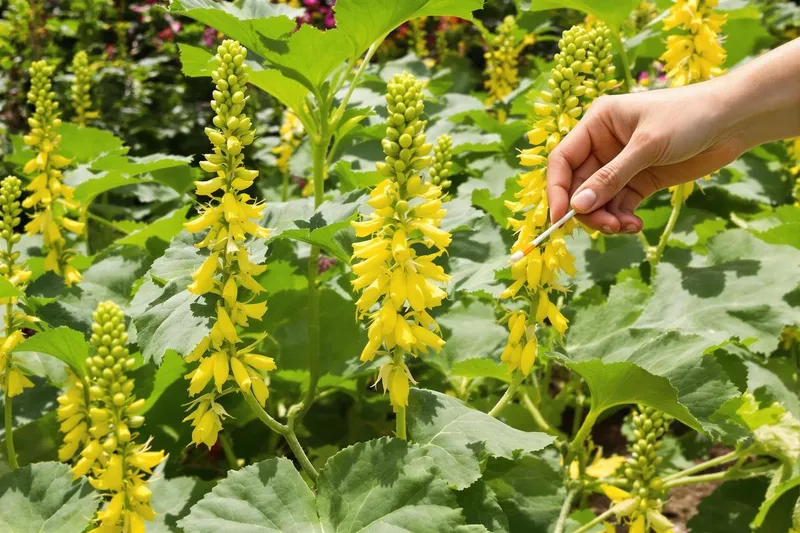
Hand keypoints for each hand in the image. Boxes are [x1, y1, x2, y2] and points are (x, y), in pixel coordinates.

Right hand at [546, 83, 748, 233]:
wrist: (734, 119)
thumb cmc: (689, 117)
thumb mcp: (646, 147)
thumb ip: (611, 178)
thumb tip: (578, 207)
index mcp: (597, 123)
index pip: (563, 160)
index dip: (557, 190)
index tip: (560, 218)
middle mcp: (603, 144)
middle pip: (579, 185)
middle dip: (588, 209)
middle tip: (606, 228)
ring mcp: (621, 164)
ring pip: (598, 200)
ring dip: (606, 218)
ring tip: (624, 228)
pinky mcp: (640, 180)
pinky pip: (620, 205)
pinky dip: (623, 219)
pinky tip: (635, 226)